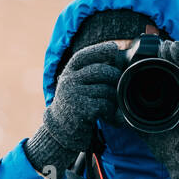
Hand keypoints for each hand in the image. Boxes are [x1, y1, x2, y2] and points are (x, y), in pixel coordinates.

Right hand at [25, 42, 123, 176]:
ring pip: (106, 90)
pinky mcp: (81, 110)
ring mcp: (73, 95)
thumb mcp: (76, 82)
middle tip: (117, 86)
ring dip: (113, 99)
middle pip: (101, 71)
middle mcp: (68, 81)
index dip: (100, 49)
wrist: (60, 129)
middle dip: (115, 77)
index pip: (84, 55)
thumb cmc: (75, 102)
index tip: (115, 48)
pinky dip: (110, 111)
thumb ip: (90, 70)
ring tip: (109, 105)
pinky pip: (105, 105)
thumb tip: (117, 55)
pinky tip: (106, 115)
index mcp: (68, 71)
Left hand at [135, 40, 178, 178]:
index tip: (147, 50)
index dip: (157, 59)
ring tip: (170, 44)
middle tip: (159, 44)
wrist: (178, 156)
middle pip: (177, 66)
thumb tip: (109, 102)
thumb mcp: (139, 120)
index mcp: (169, 93)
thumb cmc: (162, 139)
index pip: (164, 70)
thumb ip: (127, 109)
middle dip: (168, 53)